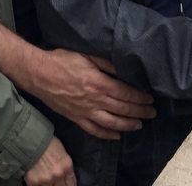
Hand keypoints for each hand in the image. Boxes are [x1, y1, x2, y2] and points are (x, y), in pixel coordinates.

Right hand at [24, 136, 75, 185]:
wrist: (29, 138)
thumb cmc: (46, 141)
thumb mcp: (61, 151)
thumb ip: (64, 165)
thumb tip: (64, 174)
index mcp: (67, 166)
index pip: (72, 183)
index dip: (69, 185)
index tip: (66, 184)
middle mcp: (58, 175)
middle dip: (59, 185)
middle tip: (55, 182)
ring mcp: (45, 180)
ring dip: (48, 185)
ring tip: (45, 178)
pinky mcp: (33, 182)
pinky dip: (37, 184)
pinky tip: (36, 179)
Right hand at [30, 49, 156, 139]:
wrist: (39, 73)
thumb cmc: (62, 60)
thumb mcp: (87, 55)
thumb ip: (107, 63)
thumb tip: (123, 69)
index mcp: (99, 83)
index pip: (126, 93)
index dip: (140, 97)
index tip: (150, 99)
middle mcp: (95, 100)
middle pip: (123, 109)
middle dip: (140, 111)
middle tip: (152, 113)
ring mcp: (85, 111)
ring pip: (112, 123)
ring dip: (128, 125)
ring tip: (140, 125)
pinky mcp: (75, 118)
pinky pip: (94, 130)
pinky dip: (107, 135)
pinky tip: (116, 136)